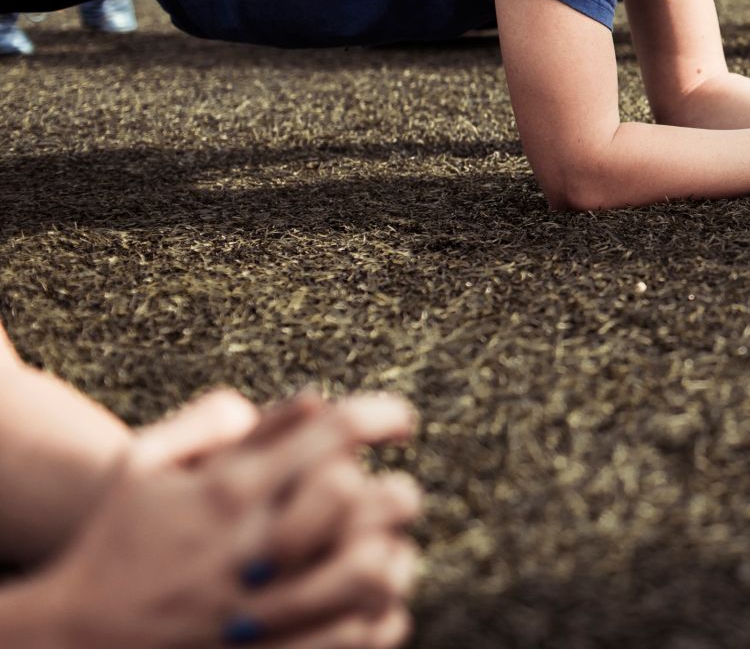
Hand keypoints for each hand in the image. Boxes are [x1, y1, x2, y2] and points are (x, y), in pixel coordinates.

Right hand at [39, 389, 419, 648]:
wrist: (74, 641)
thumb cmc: (116, 543)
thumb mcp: (143, 468)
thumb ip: (215, 421)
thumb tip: (309, 398)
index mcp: (229, 491)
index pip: (334, 432)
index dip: (383, 416)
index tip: (402, 424)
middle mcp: (251, 546)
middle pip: (368, 500)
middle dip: (397, 492)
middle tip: (396, 496)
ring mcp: (264, 609)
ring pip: (374, 570)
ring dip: (393, 556)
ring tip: (387, 551)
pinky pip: (363, 634)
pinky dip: (381, 617)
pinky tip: (371, 604)